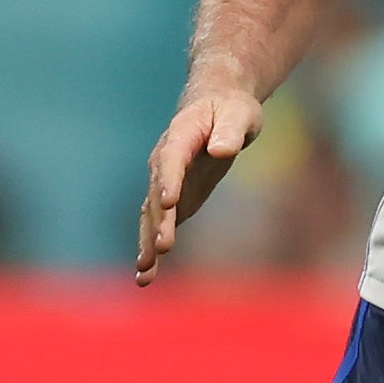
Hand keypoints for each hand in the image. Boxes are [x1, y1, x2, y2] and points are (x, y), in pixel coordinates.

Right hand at [133, 83, 265, 282]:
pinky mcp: (173, 200)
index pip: (171, 159)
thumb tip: (222, 150)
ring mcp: (165, 182)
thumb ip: (230, 131)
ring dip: (147, 242)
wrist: (216, 107)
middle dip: (158, 221)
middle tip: (162, 248)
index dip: (169, 180)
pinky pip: (158, 225)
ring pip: (151, 215)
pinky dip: (152, 249)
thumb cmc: (230, 109)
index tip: (168, 202)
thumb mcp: (239, 114)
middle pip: (157, 193)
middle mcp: (164, 161)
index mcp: (180, 135)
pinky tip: (146, 275)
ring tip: (145, 273)